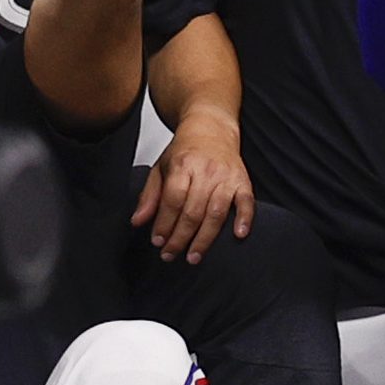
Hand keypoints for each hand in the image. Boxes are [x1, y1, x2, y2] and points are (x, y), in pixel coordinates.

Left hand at [131, 110, 253, 261]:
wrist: (212, 128)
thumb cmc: (186, 150)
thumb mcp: (160, 168)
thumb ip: (149, 195)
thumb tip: (138, 221)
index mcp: (183, 166)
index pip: (173, 200)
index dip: (164, 223)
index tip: (157, 241)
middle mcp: (206, 171)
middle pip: (193, 211)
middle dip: (180, 237)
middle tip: (170, 254)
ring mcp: (227, 177)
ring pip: (217, 213)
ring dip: (205, 238)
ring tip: (194, 256)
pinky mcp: (243, 181)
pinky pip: (247, 202)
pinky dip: (244, 219)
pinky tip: (238, 235)